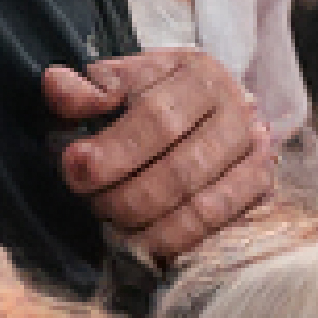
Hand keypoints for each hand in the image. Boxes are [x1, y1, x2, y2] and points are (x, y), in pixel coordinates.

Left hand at [45, 46, 270, 259]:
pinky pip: (217, 225)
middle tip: (91, 201)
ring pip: (200, 202)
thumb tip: (57, 86)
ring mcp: (254, 152)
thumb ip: (89, 86)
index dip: (113, 149)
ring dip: (147, 222)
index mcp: (198, 74)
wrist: (213, 110)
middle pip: (180, 167)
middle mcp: (236, 111)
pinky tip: (143, 243)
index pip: (156, 117)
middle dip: (125, 194)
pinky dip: (175, 239)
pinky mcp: (260, 188)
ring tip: (111, 221)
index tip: (73, 167)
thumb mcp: (123, 79)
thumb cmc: (158, 95)